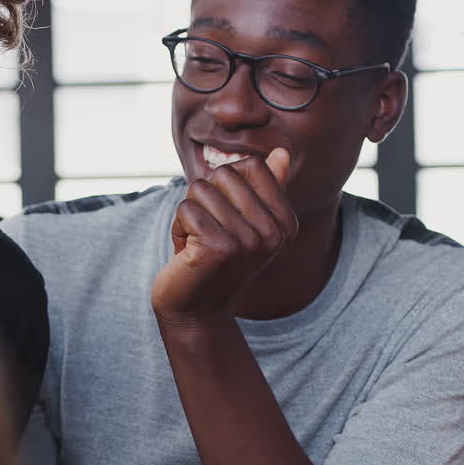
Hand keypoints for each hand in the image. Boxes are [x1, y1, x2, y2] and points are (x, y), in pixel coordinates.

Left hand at [150, 148, 297, 320]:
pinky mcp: (220, 248)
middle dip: (205, 198)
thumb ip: (264, 187)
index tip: (227, 217)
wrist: (197, 310)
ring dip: (190, 215)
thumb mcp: (245, 221)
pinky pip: (186, 209)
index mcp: (285, 222)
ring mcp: (249, 241)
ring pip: (201, 190)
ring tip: (198, 244)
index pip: (252, 166)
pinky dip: (178, 228)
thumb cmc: (216, 259)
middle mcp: (273, 232)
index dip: (226, 184)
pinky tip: (187, 254)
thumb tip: (282, 153)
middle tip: (209, 232)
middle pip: (224, 175)